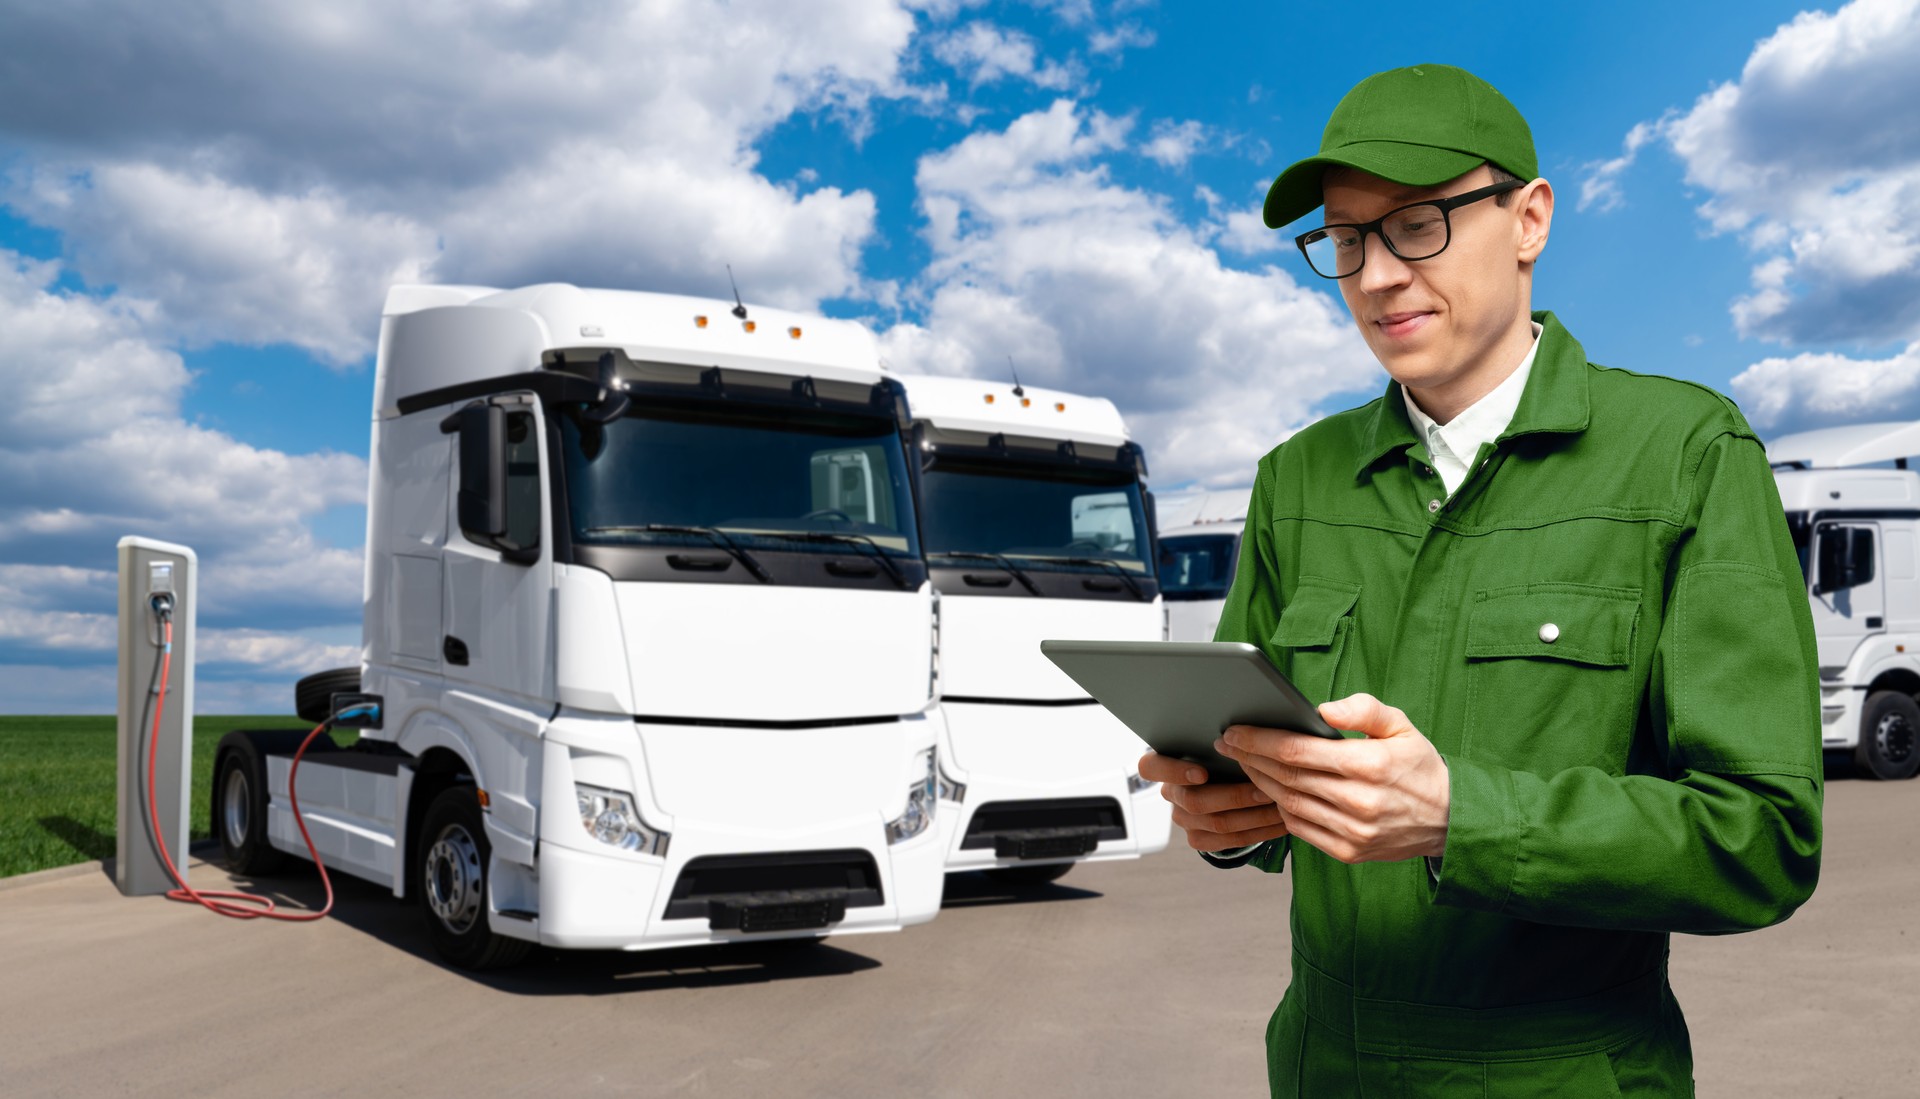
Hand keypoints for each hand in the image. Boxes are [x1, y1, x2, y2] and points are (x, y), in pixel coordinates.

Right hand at [1137, 751, 1289, 851]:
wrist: (1224, 783)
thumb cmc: (1221, 756)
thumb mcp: (1215, 744)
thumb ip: (1222, 740)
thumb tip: (1245, 731)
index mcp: (1163, 764)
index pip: (1150, 768)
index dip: (1175, 772)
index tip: (1203, 773)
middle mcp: (1171, 793)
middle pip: (1194, 801)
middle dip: (1235, 797)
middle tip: (1265, 790)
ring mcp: (1183, 819)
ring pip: (1217, 823)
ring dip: (1255, 815)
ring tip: (1280, 804)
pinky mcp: (1199, 839)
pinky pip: (1230, 841)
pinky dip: (1259, 832)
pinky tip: (1279, 823)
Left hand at [1214, 692, 1448, 864]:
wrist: (1450, 820)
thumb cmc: (1420, 767)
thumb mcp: (1401, 725)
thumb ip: (1363, 710)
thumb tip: (1322, 709)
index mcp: (1369, 765)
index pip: (1297, 751)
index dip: (1258, 740)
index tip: (1234, 732)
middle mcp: (1358, 801)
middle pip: (1285, 777)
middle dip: (1249, 758)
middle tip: (1227, 744)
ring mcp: (1352, 831)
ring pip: (1288, 804)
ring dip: (1259, 783)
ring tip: (1244, 764)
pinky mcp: (1348, 852)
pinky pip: (1300, 829)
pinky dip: (1281, 808)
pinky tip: (1271, 792)